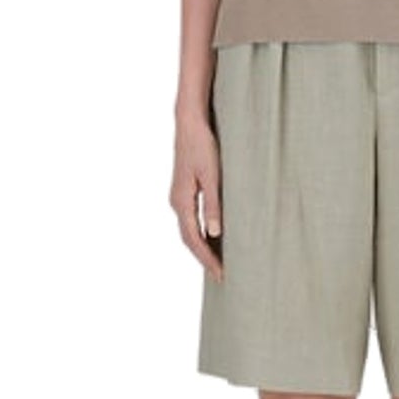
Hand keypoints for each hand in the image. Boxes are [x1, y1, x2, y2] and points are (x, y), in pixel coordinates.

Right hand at [172, 115, 223, 282]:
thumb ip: (214, 205)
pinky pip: (190, 220)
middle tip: (221, 275)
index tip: (221, 273)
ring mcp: (178, 196)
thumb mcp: (212, 176)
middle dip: (204, 258)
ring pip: (189, 230)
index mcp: (182, 201)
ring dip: (202, 247)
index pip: (194, 238)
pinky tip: (212, 236)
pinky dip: (200, 233)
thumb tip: (215, 233)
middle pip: (189, 238)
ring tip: (218, 261)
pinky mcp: (184, 190)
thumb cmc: (202, 146)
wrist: (189, 123)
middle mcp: (177, 202)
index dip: (207, 258)